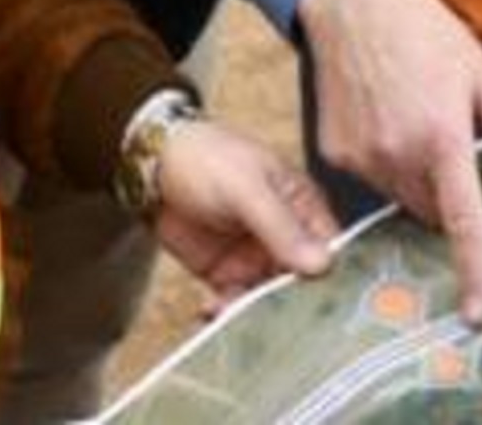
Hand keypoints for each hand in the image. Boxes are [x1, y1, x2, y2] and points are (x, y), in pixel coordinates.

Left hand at [152, 120, 336, 309]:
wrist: (151, 165)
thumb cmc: (206, 158)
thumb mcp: (247, 187)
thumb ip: (281, 226)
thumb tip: (322, 264)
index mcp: (302, 207)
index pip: (331, 251)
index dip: (331, 280)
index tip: (323, 307)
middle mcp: (285, 238)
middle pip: (304, 283)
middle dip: (293, 306)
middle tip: (279, 323)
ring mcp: (255, 258)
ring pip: (271, 299)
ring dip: (259, 315)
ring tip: (239, 320)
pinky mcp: (226, 274)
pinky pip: (236, 304)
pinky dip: (228, 314)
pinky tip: (212, 311)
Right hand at [297, 0, 481, 324]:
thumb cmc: (423, 28)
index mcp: (442, 137)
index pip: (465, 222)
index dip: (475, 272)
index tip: (478, 314)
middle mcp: (396, 155)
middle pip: (433, 214)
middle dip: (450, 198)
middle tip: (452, 145)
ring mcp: (359, 156)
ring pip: (402, 200)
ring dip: (417, 182)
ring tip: (414, 118)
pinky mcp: (333, 151)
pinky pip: (372, 180)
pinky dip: (386, 164)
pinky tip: (384, 116)